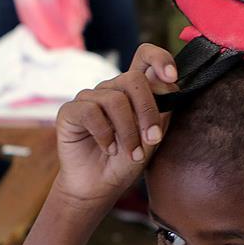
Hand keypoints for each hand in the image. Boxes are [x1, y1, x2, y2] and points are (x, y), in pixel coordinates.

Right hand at [54, 43, 177, 208]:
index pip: (144, 57)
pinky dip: (105, 135)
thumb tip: (169, 86)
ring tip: (132, 154)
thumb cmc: (126, 162)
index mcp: (133, 92)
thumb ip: (161, 112)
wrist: (100, 187)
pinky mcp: (70, 111)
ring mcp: (89, 98)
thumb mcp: (152, 138)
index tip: (173, 77)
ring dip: (128, 132)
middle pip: (133, 80)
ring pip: (115, 100)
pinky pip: (91, 112)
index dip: (159, 59)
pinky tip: (108, 149)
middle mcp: (111, 90)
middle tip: (152, 139)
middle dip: (147, 111)